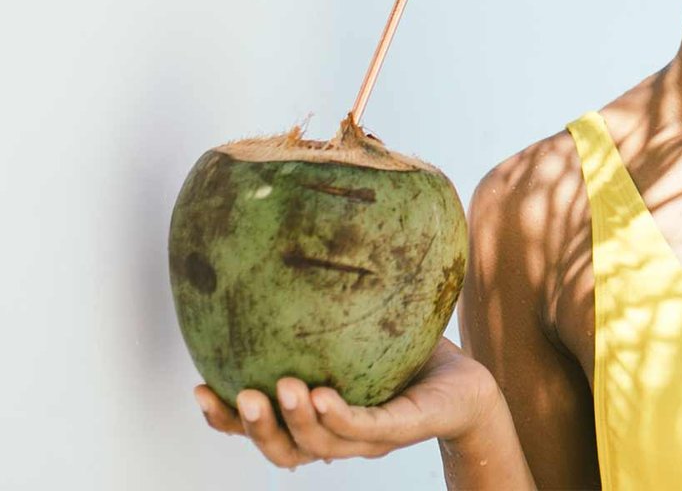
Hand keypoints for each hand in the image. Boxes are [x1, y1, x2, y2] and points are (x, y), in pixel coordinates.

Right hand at [193, 335, 496, 470]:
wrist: (468, 384)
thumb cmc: (409, 356)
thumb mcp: (359, 331)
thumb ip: (323, 309)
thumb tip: (288, 245)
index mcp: (318, 418)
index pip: (263, 428)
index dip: (225, 418)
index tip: (199, 388)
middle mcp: (339, 435)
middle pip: (283, 449)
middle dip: (254, 428)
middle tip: (237, 395)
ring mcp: (371, 437)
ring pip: (321, 443)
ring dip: (296, 421)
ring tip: (284, 388)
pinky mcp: (405, 427)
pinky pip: (367, 425)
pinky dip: (340, 415)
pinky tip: (323, 395)